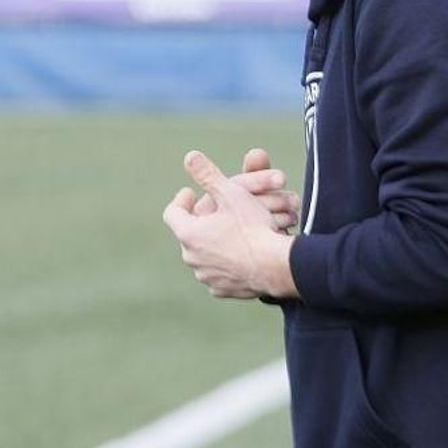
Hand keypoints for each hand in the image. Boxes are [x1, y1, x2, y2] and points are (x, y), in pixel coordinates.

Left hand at [163, 150, 298, 299]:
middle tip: (212, 212)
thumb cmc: (253, 227)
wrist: (275, 266)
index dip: (181, 200)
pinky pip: (218, 274)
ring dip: (212, 244)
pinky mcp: (222, 290)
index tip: (190, 192)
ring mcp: (207, 276)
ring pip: (203, 256)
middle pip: (189, 235)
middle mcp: (192, 258)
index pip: (173, 213)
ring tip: (227, 234)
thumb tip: (190, 156)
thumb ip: (208, 175)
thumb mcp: (231, 193)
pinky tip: (239, 257)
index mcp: (189, 233)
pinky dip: (225, 264)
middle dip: (200, 222)